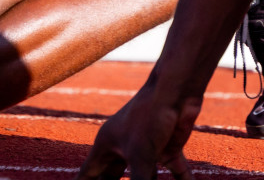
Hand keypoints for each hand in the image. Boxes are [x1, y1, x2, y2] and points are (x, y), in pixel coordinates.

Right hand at [78, 83, 202, 179]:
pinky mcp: (167, 149)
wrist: (175, 93)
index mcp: (106, 146)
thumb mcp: (141, 157)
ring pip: (143, 178)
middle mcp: (123, 148)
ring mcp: (145, 149)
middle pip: (113, 178)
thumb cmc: (150, 117)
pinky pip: (174, 173)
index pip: (88, 174)